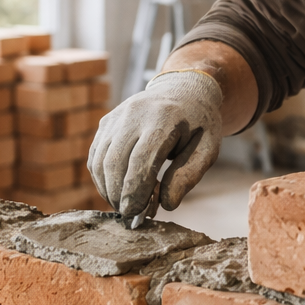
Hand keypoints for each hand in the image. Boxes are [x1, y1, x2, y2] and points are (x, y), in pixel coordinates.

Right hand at [88, 70, 223, 220]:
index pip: (142, 159)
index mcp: (164, 118)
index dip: (135, 189)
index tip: (135, 213)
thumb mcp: (208, 148)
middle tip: (130, 215)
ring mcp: (117, 116)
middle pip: (116, 161)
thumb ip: (189, 175)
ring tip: (124, 205)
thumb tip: (167, 204)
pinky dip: (101, 178)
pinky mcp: (107, 122)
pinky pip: (96, 155)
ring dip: (108, 189)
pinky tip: (116, 190)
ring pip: (100, 160)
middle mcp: (135, 113)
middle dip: (119, 194)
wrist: (184, 89)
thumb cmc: (199, 123)